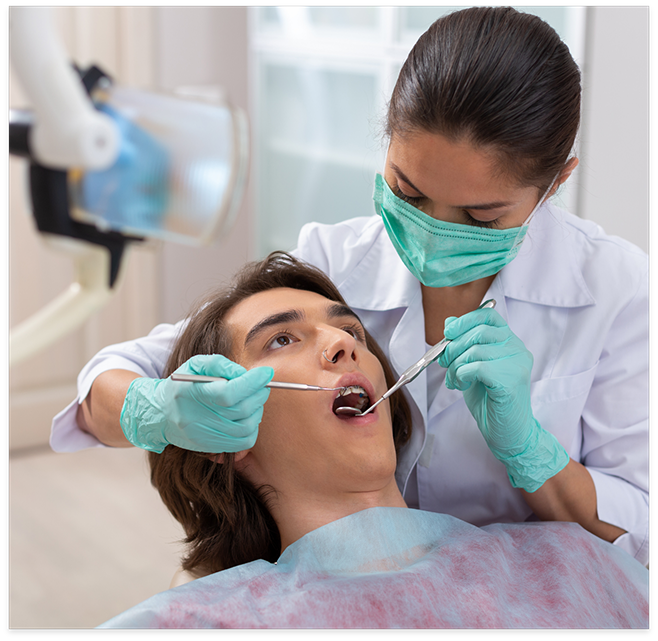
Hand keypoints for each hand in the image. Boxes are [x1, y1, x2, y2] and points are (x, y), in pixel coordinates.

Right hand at [120, 354, 273, 453]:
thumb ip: (219, 364)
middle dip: (258, 394)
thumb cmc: (182, 385)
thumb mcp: (195, 365)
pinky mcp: (212, 447)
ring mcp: (205, 436)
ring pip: (246, 427)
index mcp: (193, 394)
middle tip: (261, 384)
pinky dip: (253, 427)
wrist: (161, 414)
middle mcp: (198, 419)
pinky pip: (243, 442)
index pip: (230, 392)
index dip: (252, 383)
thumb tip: (243, 373)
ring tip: (253, 398)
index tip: (266, 373)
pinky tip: (248, 415)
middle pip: (241, 410)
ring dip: (257, 410)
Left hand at [438, 307, 567, 491]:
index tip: (449, 332)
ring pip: (476, 350)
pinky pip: (477, 367)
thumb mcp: (472, 367)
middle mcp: (517, 348)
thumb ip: (464, 345)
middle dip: (454, 346)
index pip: (489, 315)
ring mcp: (518, 363)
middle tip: (444, 363)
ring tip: (455, 380)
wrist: (508, 432)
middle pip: (479, 330)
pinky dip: (462, 375)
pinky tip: (462, 385)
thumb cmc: (490, 400)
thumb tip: (449, 322)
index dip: (466, 319)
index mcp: (509, 342)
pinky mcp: (512, 379)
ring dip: (456, 366)